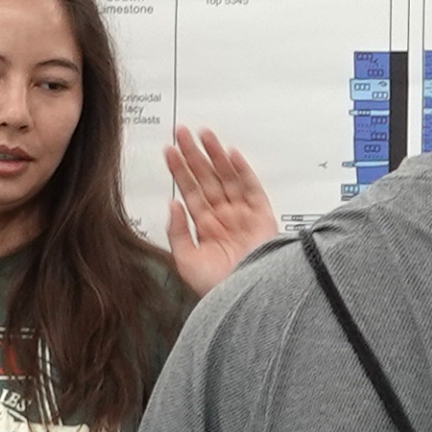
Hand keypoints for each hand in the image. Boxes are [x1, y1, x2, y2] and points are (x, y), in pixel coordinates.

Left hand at [162, 125, 277, 294]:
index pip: (190, 191)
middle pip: (207, 178)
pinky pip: (252, 188)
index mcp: (206, 228)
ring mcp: (243, 215)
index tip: (170, 151)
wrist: (247, 299)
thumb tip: (173, 204)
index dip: (180, 170)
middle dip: (195, 155)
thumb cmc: (219, 288)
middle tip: (183, 133)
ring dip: (216, 155)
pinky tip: (232, 155)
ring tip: (204, 135)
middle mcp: (224, 218)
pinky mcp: (262, 217)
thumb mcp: (187, 262)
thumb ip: (177, 232)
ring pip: (227, 177)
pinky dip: (243, 171)